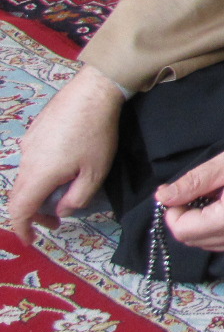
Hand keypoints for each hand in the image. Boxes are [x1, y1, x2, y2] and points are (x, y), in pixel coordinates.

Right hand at [8, 65, 123, 243]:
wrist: (93, 91)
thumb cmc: (97, 134)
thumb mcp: (95, 173)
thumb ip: (77, 198)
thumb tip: (61, 211)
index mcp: (38, 175)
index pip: (19, 210)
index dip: (22, 228)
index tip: (31, 239)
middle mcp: (26, 160)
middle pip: (19, 195)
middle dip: (33, 213)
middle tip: (54, 220)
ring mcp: (28, 143)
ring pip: (25, 177)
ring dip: (38, 192)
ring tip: (61, 194)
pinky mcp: (34, 131)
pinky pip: (31, 160)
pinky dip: (40, 173)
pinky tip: (61, 168)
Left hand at [156, 122, 223, 250]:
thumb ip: (191, 183)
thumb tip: (162, 197)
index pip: (183, 231)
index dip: (174, 211)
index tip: (182, 191)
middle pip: (195, 241)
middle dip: (188, 219)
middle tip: (200, 191)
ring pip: (213, 244)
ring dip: (205, 225)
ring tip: (219, 197)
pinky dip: (223, 228)